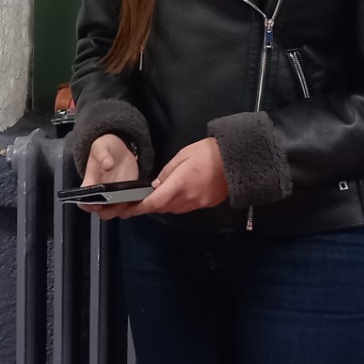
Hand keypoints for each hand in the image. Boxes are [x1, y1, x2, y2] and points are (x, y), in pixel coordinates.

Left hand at [89, 137, 228, 218]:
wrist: (236, 159)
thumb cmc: (209, 152)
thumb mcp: (182, 155)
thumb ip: (167, 172)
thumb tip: (156, 185)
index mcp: (179, 185)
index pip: (154, 202)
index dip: (138, 208)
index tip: (126, 210)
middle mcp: (187, 198)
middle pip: (162, 208)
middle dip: (148, 206)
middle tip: (136, 203)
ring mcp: (198, 203)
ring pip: (173, 209)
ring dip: (162, 204)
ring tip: (154, 197)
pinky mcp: (206, 203)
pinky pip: (186, 207)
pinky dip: (176, 203)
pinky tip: (174, 194)